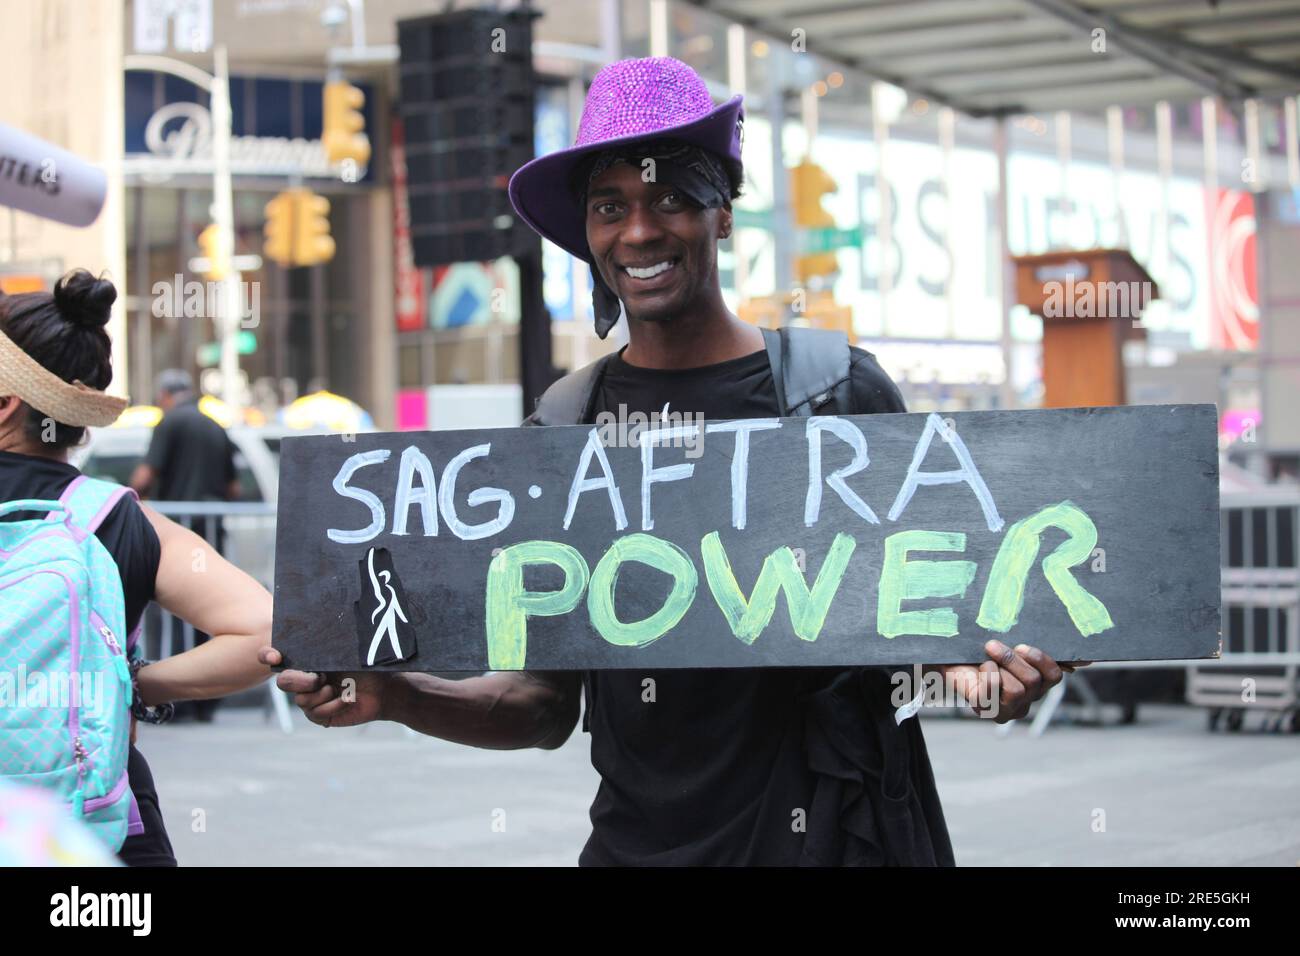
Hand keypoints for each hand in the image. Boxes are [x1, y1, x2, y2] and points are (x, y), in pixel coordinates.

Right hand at [257, 646, 387, 727]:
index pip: (275, 655)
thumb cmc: (368, 666)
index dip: (268, 655)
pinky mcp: (319, 715)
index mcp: (307, 659)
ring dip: (320, 694)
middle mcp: (305, 678)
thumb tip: (319, 630)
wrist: (385, 689)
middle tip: (320, 677)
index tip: (275, 656)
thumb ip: (330, 645)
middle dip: (299, 680)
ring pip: (300, 699)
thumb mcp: (348, 651)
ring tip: (337, 688)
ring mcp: (311, 697)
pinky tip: (346, 700)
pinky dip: (331, 706)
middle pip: (284, 681)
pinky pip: (314, 713)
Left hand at [940, 640, 1085, 723]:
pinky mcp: (987, 710)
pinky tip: (978, 671)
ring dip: (999, 665)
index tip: (1023, 645)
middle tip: (994, 645)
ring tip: (985, 658)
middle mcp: (1025, 700)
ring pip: (1019, 690)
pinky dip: (986, 675)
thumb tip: (1087, 659)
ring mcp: (1007, 709)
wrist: (947, 655)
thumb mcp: (1015, 646)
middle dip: (1013, 660)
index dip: (1041, 660)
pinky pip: (994, 691)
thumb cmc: (982, 649)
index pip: (1054, 677)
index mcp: (1036, 684)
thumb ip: (1047, 651)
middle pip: (1035, 682)